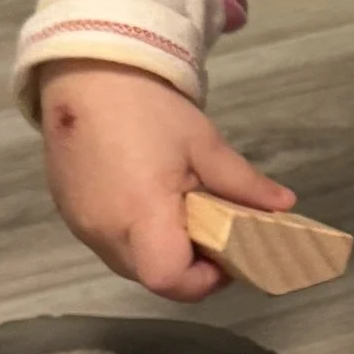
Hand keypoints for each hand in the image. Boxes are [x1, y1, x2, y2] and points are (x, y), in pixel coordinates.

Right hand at [37, 60, 294, 301]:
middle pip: (153, 276)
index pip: (169, 279)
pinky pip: (107, 243)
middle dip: (187, 264)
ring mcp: (82, 226)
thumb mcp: (204, 144)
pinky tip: (146, 201)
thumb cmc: (148, 108)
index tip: (225, 255)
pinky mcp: (68, 214)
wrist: (85, 75)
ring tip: (179, 212)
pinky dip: (133, 235)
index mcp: (141, 213)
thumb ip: (243, 183)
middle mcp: (106, 230)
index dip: (203, 279)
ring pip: (129, 263)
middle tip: (210, 230)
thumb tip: (284, 204)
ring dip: (159, 249)